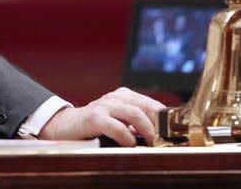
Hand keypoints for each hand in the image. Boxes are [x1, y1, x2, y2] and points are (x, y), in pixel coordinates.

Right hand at [38, 87, 164, 145]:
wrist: (65, 126)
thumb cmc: (95, 127)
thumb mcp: (118, 122)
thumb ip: (136, 125)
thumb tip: (160, 137)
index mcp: (124, 96)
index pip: (153, 104)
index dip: (166, 119)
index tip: (175, 133)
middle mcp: (116, 97)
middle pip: (146, 107)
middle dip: (159, 125)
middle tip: (166, 142)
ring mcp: (105, 105)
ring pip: (134, 113)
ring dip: (147, 130)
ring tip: (152, 144)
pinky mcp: (94, 117)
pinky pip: (116, 126)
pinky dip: (126, 136)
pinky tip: (130, 145)